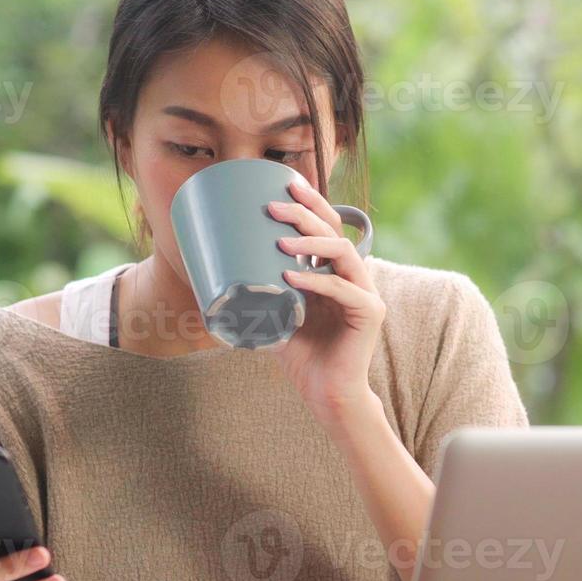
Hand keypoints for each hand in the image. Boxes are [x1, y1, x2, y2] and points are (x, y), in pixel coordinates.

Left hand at [269, 175, 384, 421]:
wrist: (327, 395)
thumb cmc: (302, 357)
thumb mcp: (275, 317)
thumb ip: (259, 294)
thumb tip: (212, 277)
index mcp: (336, 273)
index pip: (329, 227)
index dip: (311, 203)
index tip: (285, 185)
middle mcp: (354, 277)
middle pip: (335, 231)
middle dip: (305, 213)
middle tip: (274, 206)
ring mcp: (365, 294)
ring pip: (343, 252)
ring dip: (311, 242)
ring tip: (280, 239)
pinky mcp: (369, 314)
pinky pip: (343, 290)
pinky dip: (315, 281)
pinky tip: (291, 276)